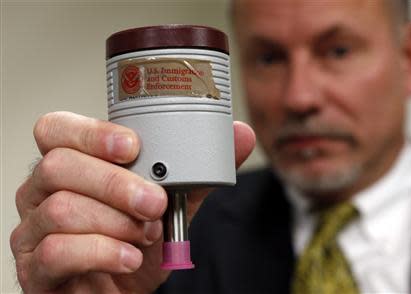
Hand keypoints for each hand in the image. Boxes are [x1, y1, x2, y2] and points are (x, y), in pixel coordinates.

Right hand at [10, 111, 254, 293]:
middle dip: (115, 184)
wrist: (124, 291)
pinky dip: (103, 252)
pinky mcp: (34, 268)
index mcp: (72, 165)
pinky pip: (56, 252)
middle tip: (155, 203)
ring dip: (115, 222)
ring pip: (60, 209)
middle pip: (58, 166)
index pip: (57, 129)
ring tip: (145, 234)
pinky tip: (128, 257)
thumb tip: (241, 135)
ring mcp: (32, 230)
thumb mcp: (171, 205)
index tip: (133, 146)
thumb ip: (198, 173)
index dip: (91, 132)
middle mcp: (42, 191)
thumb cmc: (138, 243)